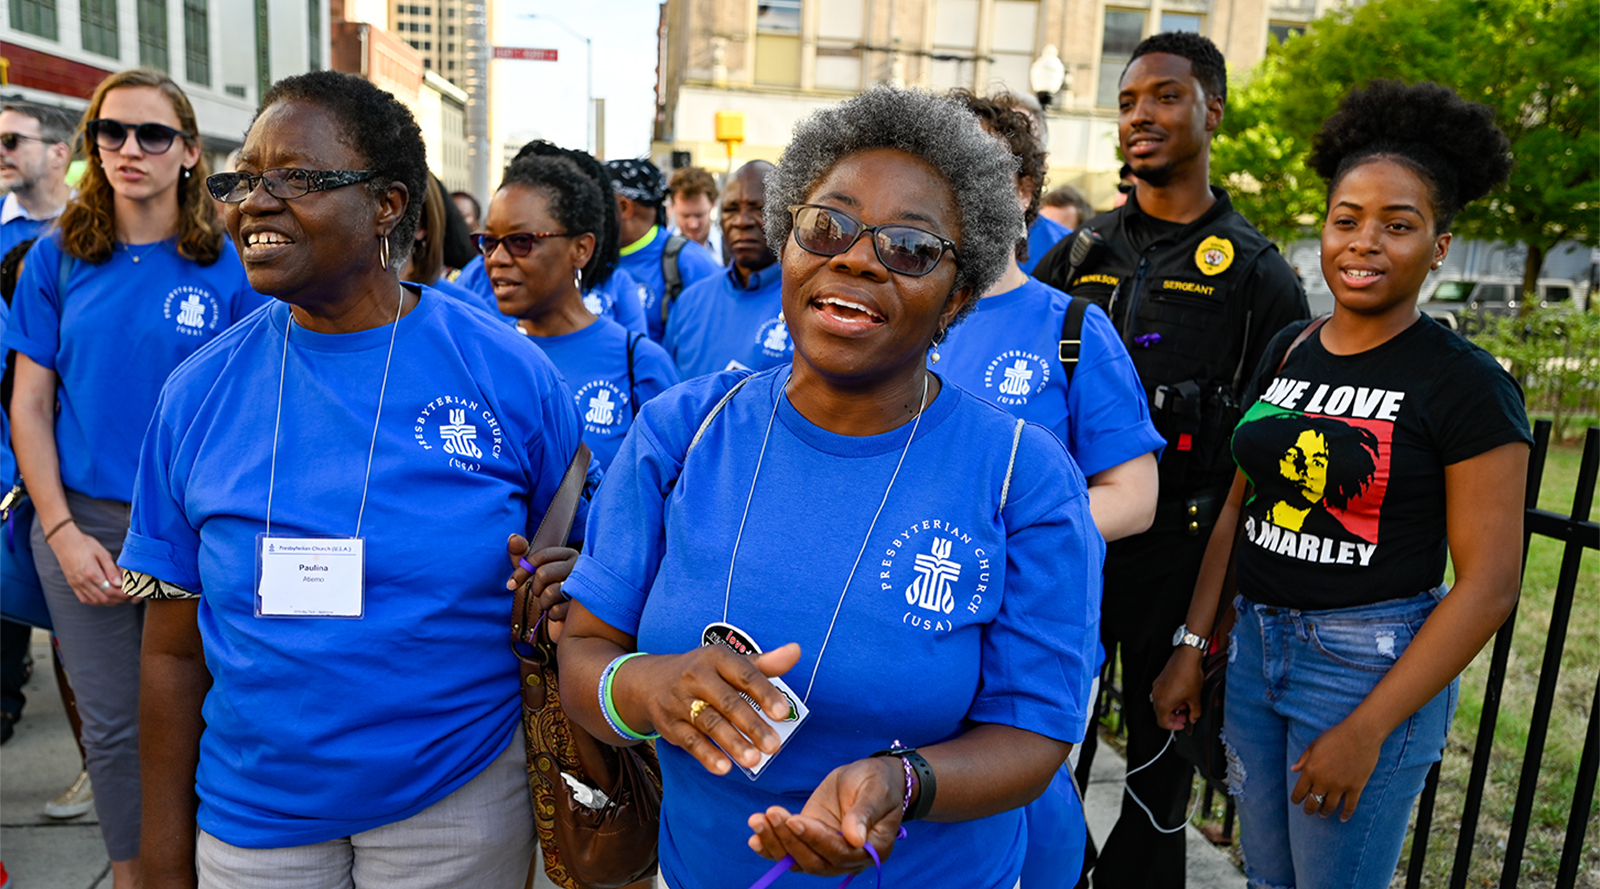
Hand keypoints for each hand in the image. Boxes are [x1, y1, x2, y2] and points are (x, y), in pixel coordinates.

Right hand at [48, 525, 125, 605]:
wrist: (64, 542)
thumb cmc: (85, 544)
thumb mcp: (102, 553)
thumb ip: (111, 570)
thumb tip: (119, 583)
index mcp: (91, 573)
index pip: (110, 591)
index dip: (122, 594)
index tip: (130, 592)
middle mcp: (83, 582)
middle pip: (104, 598)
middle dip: (118, 599)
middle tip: (127, 595)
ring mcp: (76, 585)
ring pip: (95, 601)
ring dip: (109, 601)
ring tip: (118, 596)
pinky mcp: (73, 585)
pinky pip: (85, 599)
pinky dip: (96, 601)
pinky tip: (104, 597)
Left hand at [505, 535, 577, 636]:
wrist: (570, 617)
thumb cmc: (551, 590)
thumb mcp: (534, 571)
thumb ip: (522, 554)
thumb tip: (512, 538)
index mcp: (569, 554)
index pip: (540, 557)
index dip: (521, 572)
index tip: (511, 584)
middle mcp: (580, 567)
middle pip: (543, 574)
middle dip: (535, 588)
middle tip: (538, 593)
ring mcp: (585, 586)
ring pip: (550, 593)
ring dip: (543, 603)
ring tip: (550, 603)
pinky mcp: (585, 607)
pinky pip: (556, 610)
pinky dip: (552, 615)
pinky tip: (558, 612)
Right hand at [622, 643, 800, 775]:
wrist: (651, 682)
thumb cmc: (705, 673)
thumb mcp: (731, 663)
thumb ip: (765, 664)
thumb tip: (796, 651)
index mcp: (716, 658)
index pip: (744, 675)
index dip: (764, 693)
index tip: (782, 712)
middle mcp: (696, 676)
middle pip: (727, 702)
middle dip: (751, 725)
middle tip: (774, 746)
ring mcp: (680, 700)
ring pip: (709, 723)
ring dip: (732, 743)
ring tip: (754, 760)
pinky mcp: (669, 724)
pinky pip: (689, 741)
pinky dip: (706, 755)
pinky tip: (725, 767)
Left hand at [747, 756, 904, 874]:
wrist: (871, 777)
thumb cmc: (879, 782)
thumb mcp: (876, 791)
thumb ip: (865, 813)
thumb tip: (855, 838)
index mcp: (871, 850)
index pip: (838, 852)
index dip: (815, 839)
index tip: (794, 820)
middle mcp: (848, 858)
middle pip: (814, 861)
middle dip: (789, 840)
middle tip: (771, 814)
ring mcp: (826, 851)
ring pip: (798, 860)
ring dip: (775, 843)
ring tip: (757, 820)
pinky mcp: (810, 840)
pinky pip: (790, 852)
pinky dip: (771, 847)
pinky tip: (754, 837)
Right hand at [1151, 647, 1203, 730]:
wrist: (1186, 657)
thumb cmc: (1189, 675)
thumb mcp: (1195, 698)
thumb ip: (1195, 712)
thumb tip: (1194, 718)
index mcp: (1163, 703)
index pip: (1163, 723)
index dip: (1174, 726)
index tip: (1183, 724)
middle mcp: (1156, 696)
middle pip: (1161, 714)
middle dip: (1174, 717)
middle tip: (1185, 716)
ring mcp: (1157, 687)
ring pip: (1161, 704)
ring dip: (1173, 708)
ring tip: (1185, 704)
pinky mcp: (1159, 681)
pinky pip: (1162, 695)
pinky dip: (1170, 699)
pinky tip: (1182, 695)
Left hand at [1290, 718, 1382, 820]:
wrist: (1361, 734)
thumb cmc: (1336, 736)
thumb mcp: (1315, 745)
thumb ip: (1304, 759)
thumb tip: (1294, 769)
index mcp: (1311, 771)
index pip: (1299, 792)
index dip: (1297, 799)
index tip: (1296, 802)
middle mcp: (1323, 782)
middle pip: (1313, 803)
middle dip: (1309, 809)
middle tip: (1309, 812)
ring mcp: (1340, 786)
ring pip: (1329, 807)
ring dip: (1325, 812)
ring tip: (1323, 814)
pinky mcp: (1355, 788)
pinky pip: (1349, 806)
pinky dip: (1346, 814)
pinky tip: (1342, 818)